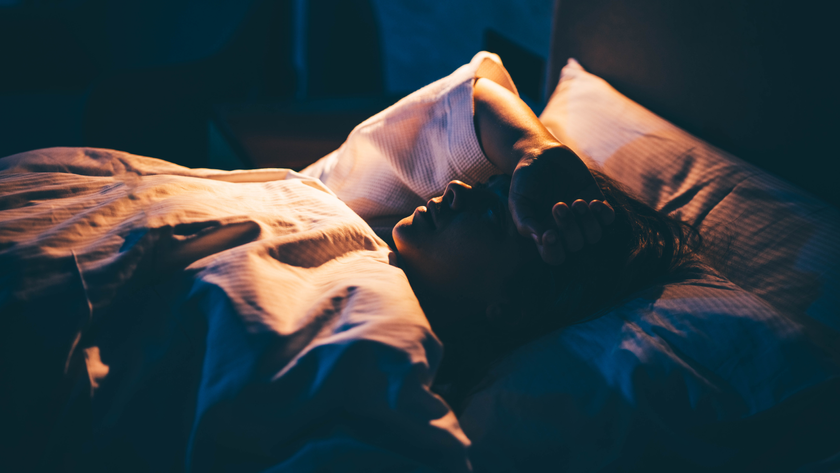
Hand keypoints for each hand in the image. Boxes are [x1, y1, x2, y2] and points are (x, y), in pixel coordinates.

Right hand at [509, 146, 614, 264]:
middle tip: (558, 205)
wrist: (541, 154)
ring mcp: (582, 218)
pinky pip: (608, 219)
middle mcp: (565, 230)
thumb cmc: (525, 179)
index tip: (550, 234)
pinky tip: (593, 202)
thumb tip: (539, 239)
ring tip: (576, 202)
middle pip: (575, 246)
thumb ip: (524, 220)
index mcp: (545, 234)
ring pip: (594, 236)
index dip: (554, 250)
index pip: (553, 256)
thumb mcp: (518, 199)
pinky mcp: (596, 202)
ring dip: (587, 222)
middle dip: (569, 228)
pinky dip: (603, 214)